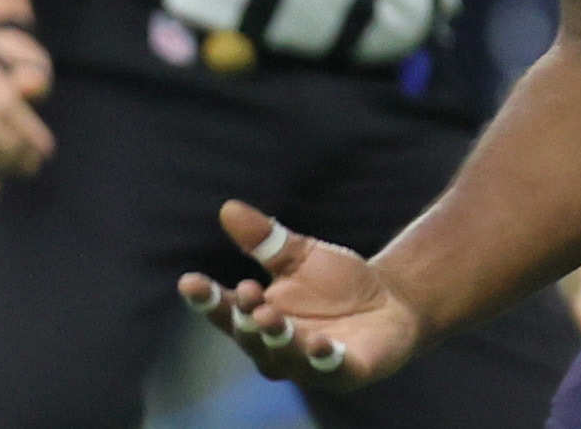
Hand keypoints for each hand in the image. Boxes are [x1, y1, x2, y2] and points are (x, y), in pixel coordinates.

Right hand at [0, 25, 53, 194]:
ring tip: (25, 166)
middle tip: (36, 161)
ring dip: (0, 160)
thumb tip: (37, 84)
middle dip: (14, 148)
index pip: (2, 100)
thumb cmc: (13, 60)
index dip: (26, 129)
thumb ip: (33, 69)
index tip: (47, 148)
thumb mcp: (28, 55)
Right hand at [179, 201, 423, 392]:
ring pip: (284, 357)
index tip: (189, 281)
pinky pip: (329, 369)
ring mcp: (308, 364)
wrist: (391, 300)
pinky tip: (318, 344)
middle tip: (246, 293)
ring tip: (270, 316)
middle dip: (245, 317)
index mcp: (257, 315)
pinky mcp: (345, 372)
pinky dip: (321, 359)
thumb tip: (228, 208)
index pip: (224, 310)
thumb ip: (264, 238)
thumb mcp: (298, 254)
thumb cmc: (336, 281)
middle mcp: (275, 346)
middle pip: (250, 337)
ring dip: (276, 338)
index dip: (206, 299)